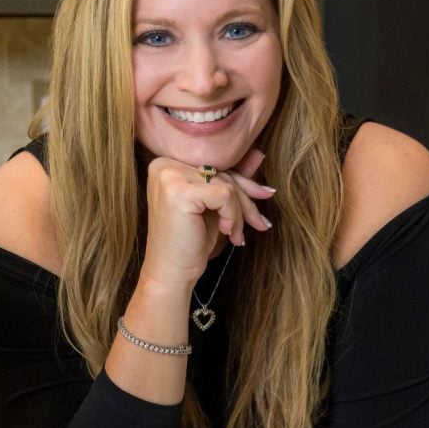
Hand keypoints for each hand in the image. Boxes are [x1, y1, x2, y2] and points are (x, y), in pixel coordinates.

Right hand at [142, 147, 274, 286]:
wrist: (171, 273)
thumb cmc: (190, 241)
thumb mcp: (215, 207)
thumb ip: (232, 179)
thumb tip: (258, 154)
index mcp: (167, 164)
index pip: (215, 166)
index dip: (242, 184)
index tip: (264, 196)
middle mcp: (164, 166)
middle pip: (222, 173)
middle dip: (246, 200)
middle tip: (261, 223)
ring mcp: (169, 177)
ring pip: (226, 184)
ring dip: (240, 213)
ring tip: (237, 235)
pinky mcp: (179, 192)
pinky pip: (224, 195)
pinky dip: (232, 216)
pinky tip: (227, 233)